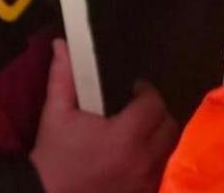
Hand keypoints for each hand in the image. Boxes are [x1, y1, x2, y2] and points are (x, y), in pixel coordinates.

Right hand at [30, 40, 178, 192]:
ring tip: (138, 131)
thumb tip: (61, 44)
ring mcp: (146, 180)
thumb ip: (63, 76)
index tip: (134, 89)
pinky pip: (161, 170)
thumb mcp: (56, 112)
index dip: (146, 92)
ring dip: (158, 135)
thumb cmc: (54, 154)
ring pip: (169, 149)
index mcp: (125, 136)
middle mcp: (143, 159)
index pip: (154, 105)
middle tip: (138, 109)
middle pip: (169, 126)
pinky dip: (154, 158)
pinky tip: (135, 155)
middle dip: (156, 113)